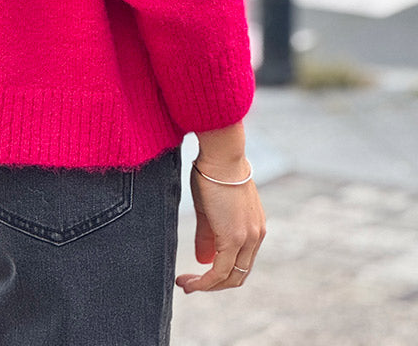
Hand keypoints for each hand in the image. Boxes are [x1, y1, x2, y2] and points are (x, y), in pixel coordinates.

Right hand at [175, 155, 265, 293]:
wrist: (221, 155)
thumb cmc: (213, 173)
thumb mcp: (210, 209)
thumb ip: (209, 236)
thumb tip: (204, 261)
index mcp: (253, 227)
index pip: (241, 262)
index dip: (220, 274)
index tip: (198, 274)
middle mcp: (255, 236)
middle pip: (238, 275)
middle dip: (213, 284)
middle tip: (190, 285)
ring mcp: (248, 238)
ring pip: (231, 277)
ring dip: (207, 286)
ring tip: (186, 285)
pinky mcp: (235, 238)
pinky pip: (220, 271)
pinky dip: (204, 282)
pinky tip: (188, 282)